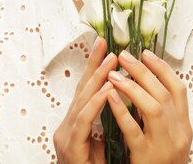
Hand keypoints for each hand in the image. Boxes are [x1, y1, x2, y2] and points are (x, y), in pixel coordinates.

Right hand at [53, 37, 117, 163]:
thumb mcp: (104, 140)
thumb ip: (110, 120)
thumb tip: (126, 98)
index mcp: (78, 122)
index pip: (88, 88)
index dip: (96, 66)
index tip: (107, 45)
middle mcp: (68, 125)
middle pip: (82, 89)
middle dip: (95, 65)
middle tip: (108, 45)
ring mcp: (66, 136)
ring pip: (82, 101)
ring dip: (98, 79)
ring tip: (112, 62)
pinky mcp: (70, 148)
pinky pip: (84, 122)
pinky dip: (96, 104)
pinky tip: (108, 91)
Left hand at [106, 49, 192, 163]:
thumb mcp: (170, 139)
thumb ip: (164, 117)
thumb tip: (148, 87)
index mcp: (184, 127)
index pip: (178, 89)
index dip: (163, 69)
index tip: (147, 53)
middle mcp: (179, 133)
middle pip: (164, 94)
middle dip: (144, 71)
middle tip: (125, 55)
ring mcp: (164, 145)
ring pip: (152, 108)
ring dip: (133, 87)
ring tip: (114, 73)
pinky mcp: (146, 157)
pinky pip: (133, 131)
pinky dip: (121, 111)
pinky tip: (110, 97)